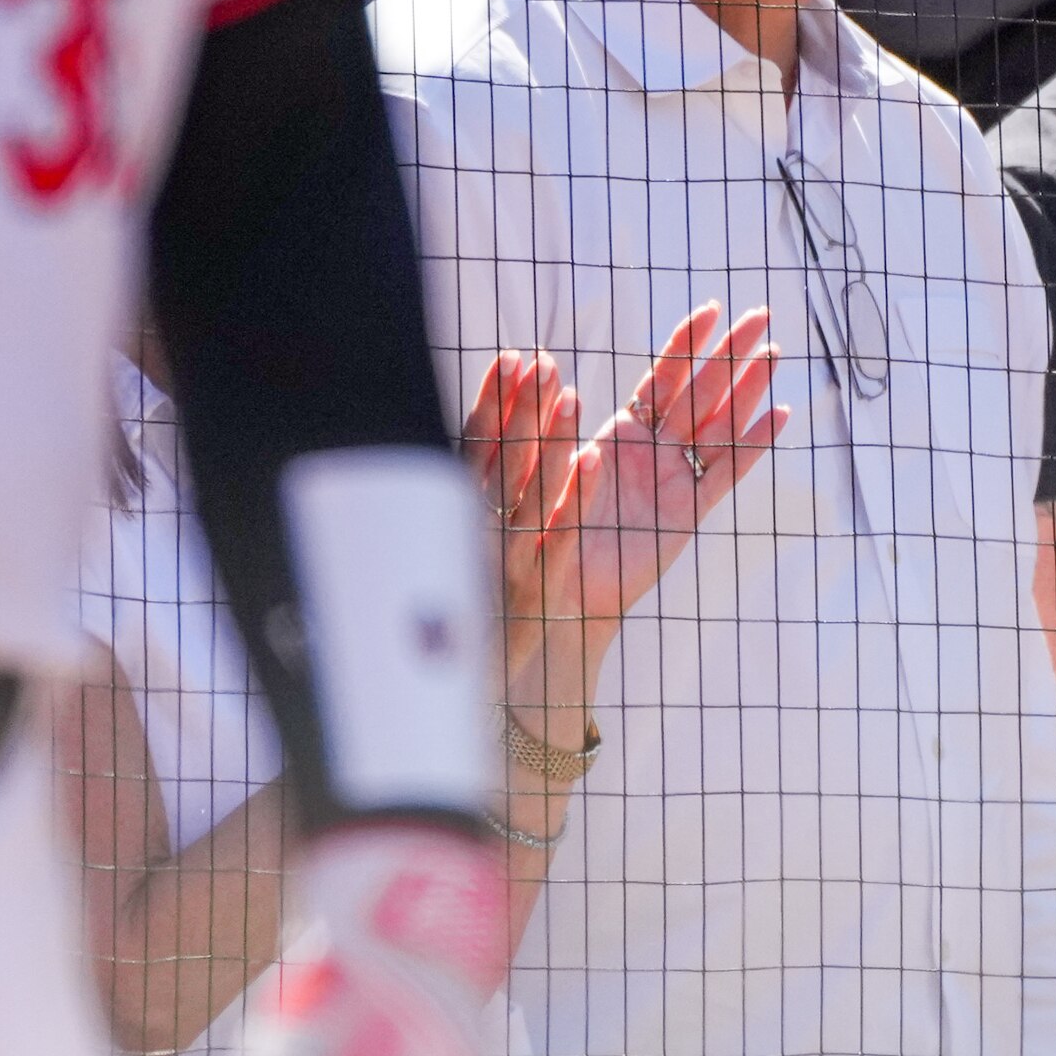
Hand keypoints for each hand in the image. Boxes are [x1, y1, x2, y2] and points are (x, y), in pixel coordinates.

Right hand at [462, 349, 588, 688]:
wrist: (466, 697)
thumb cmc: (466, 618)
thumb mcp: (460, 555)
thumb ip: (472, 501)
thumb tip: (487, 439)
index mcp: (460, 519)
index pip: (475, 448)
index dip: (493, 402)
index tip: (511, 358)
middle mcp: (479, 534)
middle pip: (501, 460)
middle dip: (520, 408)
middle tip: (542, 361)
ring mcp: (508, 561)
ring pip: (530, 491)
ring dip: (547, 440)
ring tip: (569, 392)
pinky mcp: (536, 591)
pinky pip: (560, 536)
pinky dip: (576, 496)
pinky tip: (595, 458)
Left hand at [572, 302, 788, 634]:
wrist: (568, 586)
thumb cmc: (555, 527)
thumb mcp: (556, 470)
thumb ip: (565, 432)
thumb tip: (559, 385)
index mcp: (625, 432)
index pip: (662, 377)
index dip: (686, 342)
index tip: (709, 308)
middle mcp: (657, 449)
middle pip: (702, 389)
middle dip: (730, 351)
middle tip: (762, 314)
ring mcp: (679, 476)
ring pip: (721, 422)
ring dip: (749, 387)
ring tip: (775, 353)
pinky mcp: (693, 510)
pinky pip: (728, 471)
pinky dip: (754, 443)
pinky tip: (780, 414)